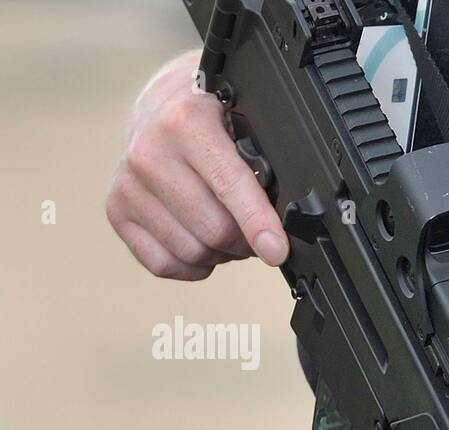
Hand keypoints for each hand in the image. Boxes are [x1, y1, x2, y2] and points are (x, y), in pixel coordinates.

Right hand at [106, 50, 287, 280]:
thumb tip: (287, 218)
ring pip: (191, 252)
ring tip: (228, 228)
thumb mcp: (245, 120)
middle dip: (246, 240)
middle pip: (214, 230)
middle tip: (258, 230)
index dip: (259, 224)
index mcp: (185, 122)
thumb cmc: (213, 116)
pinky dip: (192, 265)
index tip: (277, 250)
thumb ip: (265, 163)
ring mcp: (127, 184)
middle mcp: (148, 152)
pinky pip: (163, 264)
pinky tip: (202, 241)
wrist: (163, 101)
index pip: (229, 186)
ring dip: (221, 253)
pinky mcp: (116, 210)